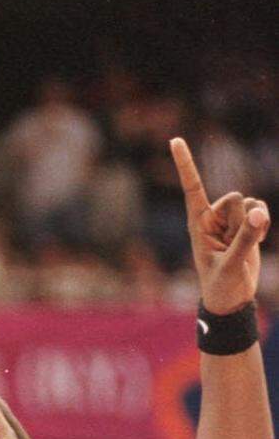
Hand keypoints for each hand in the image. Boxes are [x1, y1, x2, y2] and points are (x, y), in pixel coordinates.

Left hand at [171, 135, 269, 313]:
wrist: (232, 299)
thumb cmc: (221, 286)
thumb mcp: (231, 265)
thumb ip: (246, 239)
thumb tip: (259, 214)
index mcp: (198, 223)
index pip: (192, 187)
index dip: (185, 163)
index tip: (174, 139)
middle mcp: (213, 217)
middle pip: (236, 198)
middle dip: (241, 220)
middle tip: (232, 246)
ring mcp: (230, 220)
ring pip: (251, 204)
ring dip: (254, 224)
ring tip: (243, 247)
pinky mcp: (246, 224)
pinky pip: (261, 210)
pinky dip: (263, 224)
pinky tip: (258, 240)